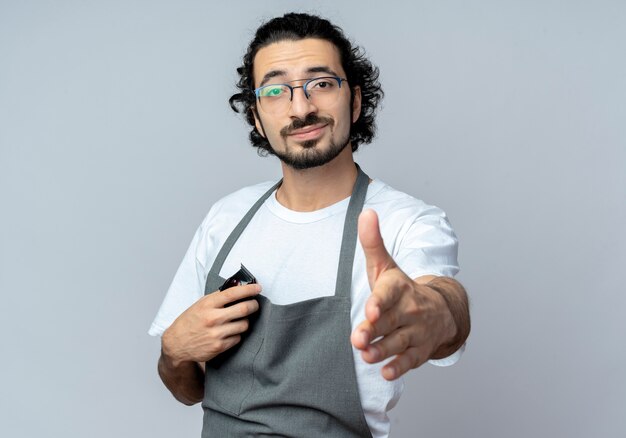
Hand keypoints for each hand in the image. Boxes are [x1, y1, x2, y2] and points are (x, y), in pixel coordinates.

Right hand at [162, 284, 261, 365]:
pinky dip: (237, 334)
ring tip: (239, 319)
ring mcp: (216, 333)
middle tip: (254, 304)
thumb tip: (238, 289)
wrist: (177, 344)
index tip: (257, 288)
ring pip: (244, 324)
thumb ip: (218, 297)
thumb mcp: (200, 304)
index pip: (233, 293)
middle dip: (254, 305)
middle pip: (244, 309)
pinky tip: (230, 331)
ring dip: (245, 321)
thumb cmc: (190, 321)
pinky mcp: (219, 346)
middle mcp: (213, 318)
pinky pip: (238, 338)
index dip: (249, 289)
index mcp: (207, 304)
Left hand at [351, 210, 455, 379]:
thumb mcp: (386, 265)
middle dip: (374, 331)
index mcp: (398, 288)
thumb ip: (372, 242)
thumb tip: (366, 212)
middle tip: (358, 339)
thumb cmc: (401, 288)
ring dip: (383, 350)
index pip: (388, 294)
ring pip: (399, 342)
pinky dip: (400, 367)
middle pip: (390, 322)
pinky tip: (386, 373)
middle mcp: (409, 310)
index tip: (370, 310)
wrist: (440, 309)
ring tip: (366, 356)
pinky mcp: (420, 350)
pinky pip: (411, 360)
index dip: (379, 302)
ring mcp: (416, 331)